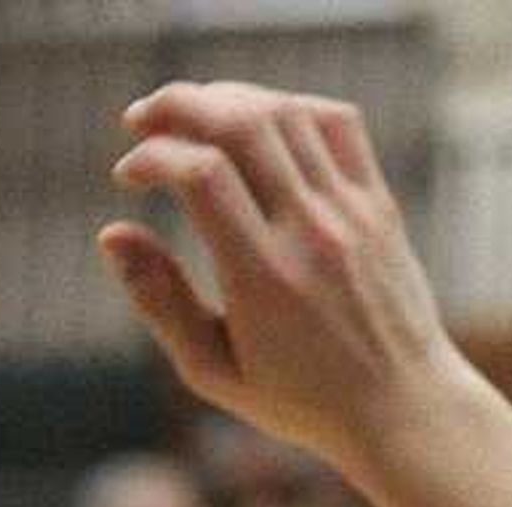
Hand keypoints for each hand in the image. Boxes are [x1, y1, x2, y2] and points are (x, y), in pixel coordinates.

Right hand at [105, 84, 463, 476]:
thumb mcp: (209, 369)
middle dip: (181, 106)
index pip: (203, 176)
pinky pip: (334, 122)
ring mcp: (352, 208)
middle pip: (244, 125)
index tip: (124, 174)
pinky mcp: (376, 199)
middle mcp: (312, 231)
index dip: (153, 157)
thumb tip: (111, 233)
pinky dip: (284, 106)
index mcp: (264, 279)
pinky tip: (252, 122)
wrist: (401, 402)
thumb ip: (158, 299)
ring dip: (227, 99)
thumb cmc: (296, 398)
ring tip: (188, 114)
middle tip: (139, 118)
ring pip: (286, 113)